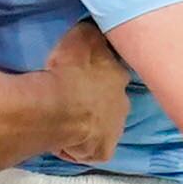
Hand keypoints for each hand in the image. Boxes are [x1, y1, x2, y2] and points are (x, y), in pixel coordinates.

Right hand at [44, 22, 131, 165]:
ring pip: (102, 127)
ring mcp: (115, 130)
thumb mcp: (82, 35)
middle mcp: (124, 104)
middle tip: (72, 100)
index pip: (112, 75)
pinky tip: (64, 140)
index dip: (97, 76)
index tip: (81, 77)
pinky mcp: (103, 152)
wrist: (58, 105)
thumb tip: (94, 30)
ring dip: (88, 125)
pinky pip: (90, 150)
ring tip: (66, 121)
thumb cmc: (70, 68)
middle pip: (111, 103)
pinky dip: (78, 147)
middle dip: (96, 103)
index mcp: (120, 76)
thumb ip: (92, 33)